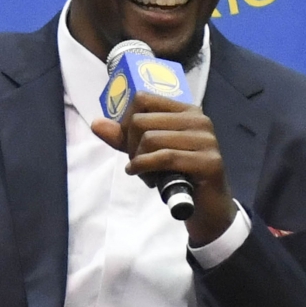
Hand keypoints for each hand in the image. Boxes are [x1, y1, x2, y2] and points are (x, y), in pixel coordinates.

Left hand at [91, 92, 237, 245]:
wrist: (209, 207)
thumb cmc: (178, 175)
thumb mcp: (149, 152)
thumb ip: (124, 137)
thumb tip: (96, 124)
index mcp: (186, 110)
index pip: (142, 99)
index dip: (127, 122)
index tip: (130, 143)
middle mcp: (198, 119)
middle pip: (142, 120)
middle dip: (131, 146)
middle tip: (138, 163)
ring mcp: (206, 139)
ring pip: (151, 139)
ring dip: (139, 161)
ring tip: (146, 174)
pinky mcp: (209, 161)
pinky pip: (165, 157)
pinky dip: (146, 168)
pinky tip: (145, 178)